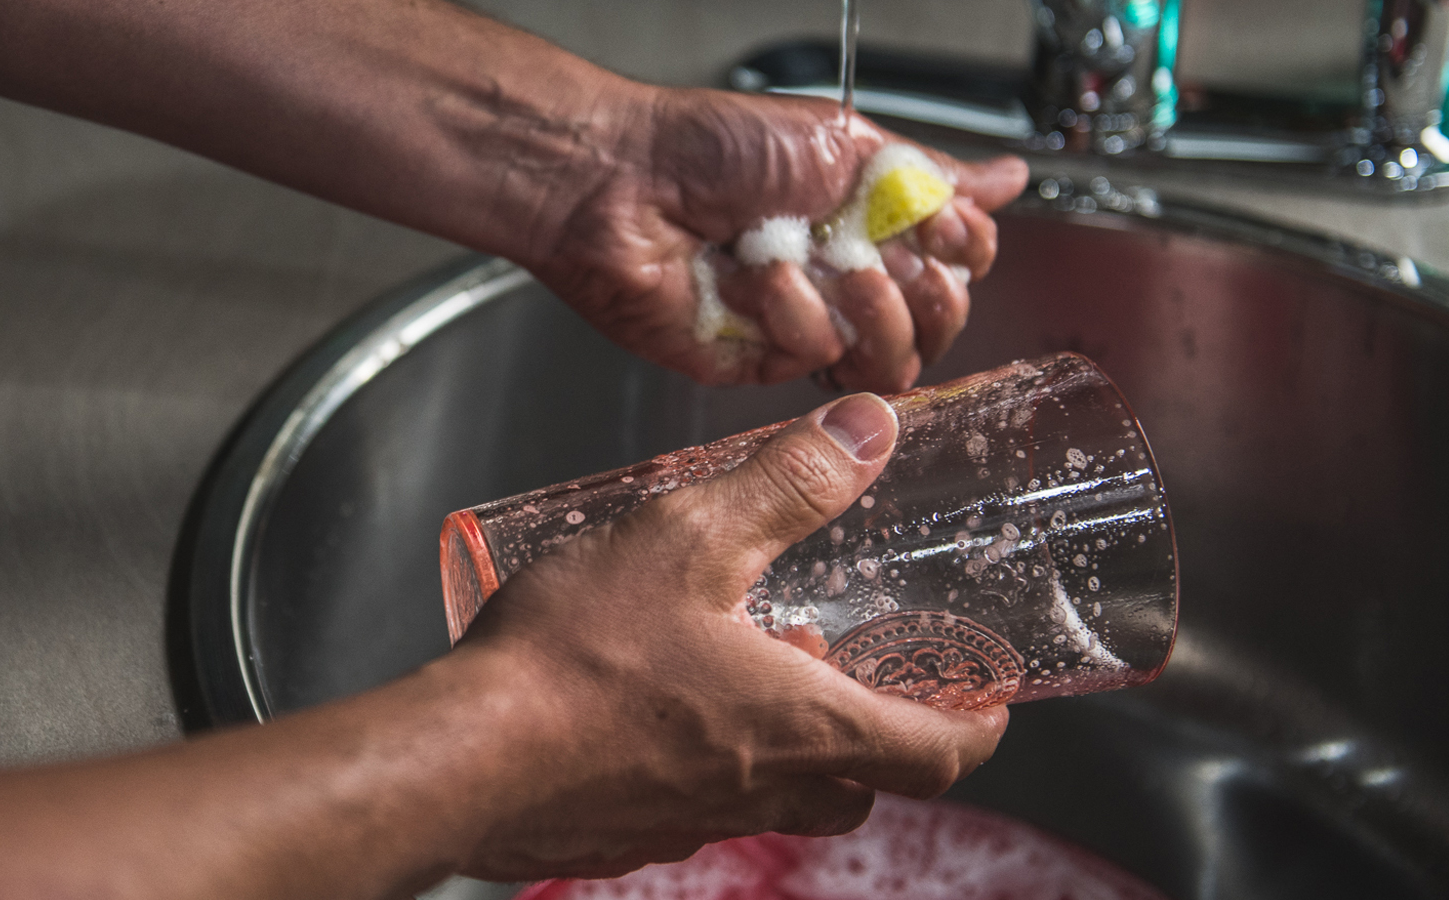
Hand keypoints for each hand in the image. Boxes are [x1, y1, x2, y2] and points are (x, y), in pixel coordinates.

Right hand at [446, 393, 1006, 880]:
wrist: (462, 759)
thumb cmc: (577, 657)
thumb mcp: (690, 536)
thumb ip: (786, 483)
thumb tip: (870, 431)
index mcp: (804, 726)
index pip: (936, 753)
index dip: (977, 726)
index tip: (986, 699)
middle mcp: (762, 791)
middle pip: (860, 790)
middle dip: (873, 737)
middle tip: (848, 672)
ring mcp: (692, 824)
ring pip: (775, 799)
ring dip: (783, 747)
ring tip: (737, 670)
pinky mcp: (627, 835)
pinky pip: (695, 809)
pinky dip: (703, 765)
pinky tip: (650, 707)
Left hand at [519, 88, 1028, 390]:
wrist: (623, 182)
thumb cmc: (711, 148)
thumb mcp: (843, 142)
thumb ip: (933, 177)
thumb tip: (1006, 179)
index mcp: (869, 222)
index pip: (960, 265)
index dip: (960, 251)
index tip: (938, 224)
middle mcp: (843, 279)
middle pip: (937, 319)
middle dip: (918, 281)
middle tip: (871, 245)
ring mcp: (803, 326)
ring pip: (888, 353)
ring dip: (860, 298)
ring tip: (808, 255)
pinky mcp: (760, 363)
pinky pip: (817, 356)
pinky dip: (792, 309)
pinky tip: (752, 275)